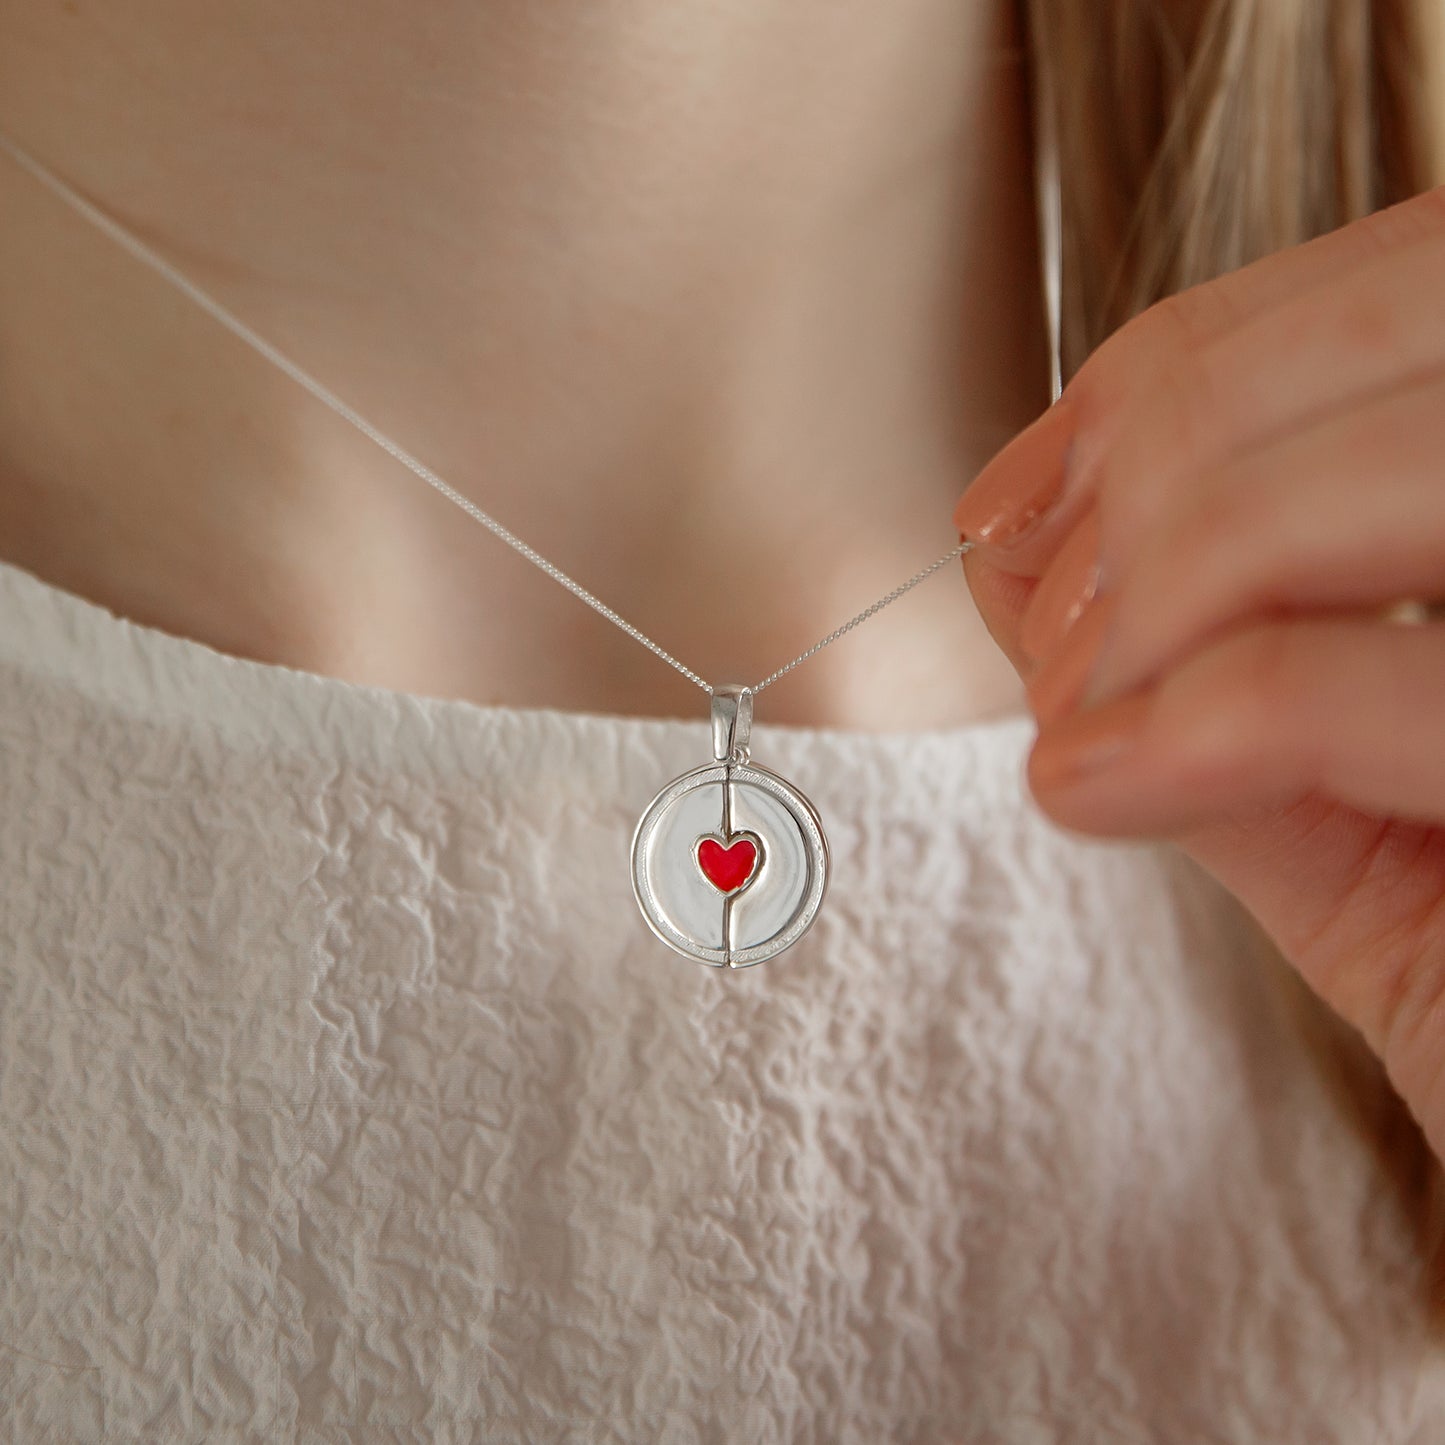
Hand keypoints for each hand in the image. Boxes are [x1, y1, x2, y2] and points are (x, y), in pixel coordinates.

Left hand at [953, 185, 1444, 1160]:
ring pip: (1372, 477)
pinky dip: (1181, 727)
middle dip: (1158, 457)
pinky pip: (1330, 687)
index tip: (1027, 492)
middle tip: (1045, 612)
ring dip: (1158, 587)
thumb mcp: (1354, 815)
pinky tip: (1091, 791)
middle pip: (1398, 319)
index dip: (1181, 365)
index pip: (1404, 275)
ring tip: (1078, 714)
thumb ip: (1204, 666)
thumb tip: (1012, 546)